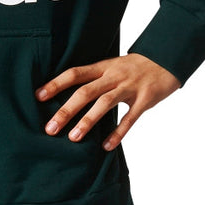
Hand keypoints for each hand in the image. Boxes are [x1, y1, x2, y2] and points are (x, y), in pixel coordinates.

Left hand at [35, 53, 180, 150]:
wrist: (166, 58)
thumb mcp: (111, 66)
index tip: (38, 96)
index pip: (74, 73)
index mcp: (102, 67)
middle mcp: (113, 76)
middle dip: (66, 110)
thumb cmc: (133, 67)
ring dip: (87, 121)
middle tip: (50, 128)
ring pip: (104, 104)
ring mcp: (129, 87)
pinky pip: (130, 118)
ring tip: (73, 138)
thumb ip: (93, 78)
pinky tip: (107, 146)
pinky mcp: (145, 99)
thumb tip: (67, 94)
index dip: (56, 84)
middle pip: (85, 91)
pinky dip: (118, 132)